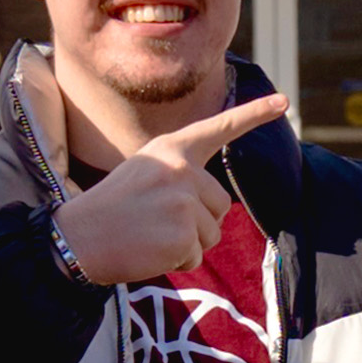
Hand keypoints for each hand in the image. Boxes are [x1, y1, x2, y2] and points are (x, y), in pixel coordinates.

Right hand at [51, 89, 286, 285]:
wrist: (78, 237)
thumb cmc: (110, 210)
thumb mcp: (144, 173)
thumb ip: (180, 176)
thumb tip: (216, 205)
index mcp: (170, 149)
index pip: (218, 129)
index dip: (253, 115)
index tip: (283, 102)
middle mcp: (181, 169)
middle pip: (220, 204)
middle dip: (196, 222)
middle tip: (154, 222)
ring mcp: (184, 200)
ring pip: (211, 232)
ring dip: (186, 242)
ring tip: (149, 234)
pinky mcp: (183, 232)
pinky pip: (196, 255)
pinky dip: (176, 260)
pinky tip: (148, 249)